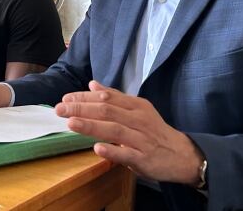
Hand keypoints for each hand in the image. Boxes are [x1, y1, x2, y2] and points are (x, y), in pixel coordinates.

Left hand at [56, 80, 202, 184]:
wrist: (182, 155)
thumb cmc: (154, 131)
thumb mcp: (137, 110)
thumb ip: (115, 98)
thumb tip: (92, 84)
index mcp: (135, 105)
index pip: (107, 97)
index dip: (85, 97)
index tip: (65, 99)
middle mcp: (138, 119)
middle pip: (107, 111)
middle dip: (82, 109)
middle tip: (60, 109)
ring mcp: (141, 139)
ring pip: (115, 130)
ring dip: (92, 126)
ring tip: (71, 123)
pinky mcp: (144, 158)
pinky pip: (127, 154)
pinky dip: (112, 151)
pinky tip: (97, 148)